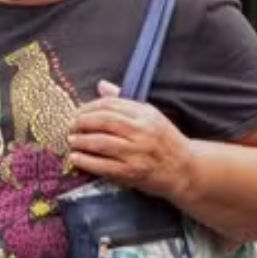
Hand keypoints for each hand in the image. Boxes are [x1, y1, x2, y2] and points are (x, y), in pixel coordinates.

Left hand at [69, 80, 194, 200]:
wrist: (186, 169)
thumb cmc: (165, 141)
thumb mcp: (150, 116)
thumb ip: (124, 102)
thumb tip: (101, 85)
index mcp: (145, 114)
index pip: (110, 104)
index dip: (89, 107)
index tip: (77, 112)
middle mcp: (142, 131)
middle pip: (104, 121)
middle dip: (82, 122)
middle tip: (70, 126)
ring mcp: (137, 152)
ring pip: (101, 142)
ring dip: (81, 141)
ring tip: (71, 140)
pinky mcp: (133, 172)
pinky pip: (104, 165)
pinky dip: (87, 161)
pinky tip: (75, 158)